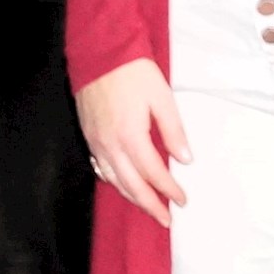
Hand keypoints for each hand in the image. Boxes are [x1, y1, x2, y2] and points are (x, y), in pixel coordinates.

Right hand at [75, 58, 188, 223]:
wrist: (99, 53)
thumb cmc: (133, 73)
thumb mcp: (162, 98)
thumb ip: (173, 131)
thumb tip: (184, 159)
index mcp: (131, 136)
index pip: (153, 173)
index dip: (169, 189)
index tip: (182, 200)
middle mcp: (111, 145)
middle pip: (131, 185)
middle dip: (149, 205)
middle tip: (165, 220)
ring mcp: (96, 142)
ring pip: (114, 180)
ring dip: (132, 197)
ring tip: (147, 207)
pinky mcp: (89, 136)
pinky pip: (101, 168)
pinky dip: (115, 182)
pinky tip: (124, 184)